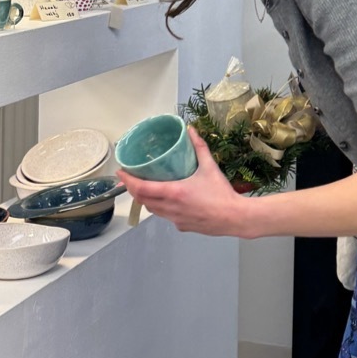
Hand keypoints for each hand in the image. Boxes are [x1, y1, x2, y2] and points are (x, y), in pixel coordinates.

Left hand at [118, 129, 254, 237]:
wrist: (235, 218)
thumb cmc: (222, 193)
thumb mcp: (210, 167)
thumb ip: (199, 147)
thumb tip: (191, 130)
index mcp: (174, 192)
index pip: (141, 188)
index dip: (128, 181)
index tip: (120, 172)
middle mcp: (170, 208)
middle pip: (142, 200)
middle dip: (133, 189)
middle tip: (130, 178)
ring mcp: (175, 219)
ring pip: (153, 210)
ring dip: (146, 199)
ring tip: (146, 187)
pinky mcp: (182, 227)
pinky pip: (165, 216)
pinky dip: (161, 208)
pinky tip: (169, 201)